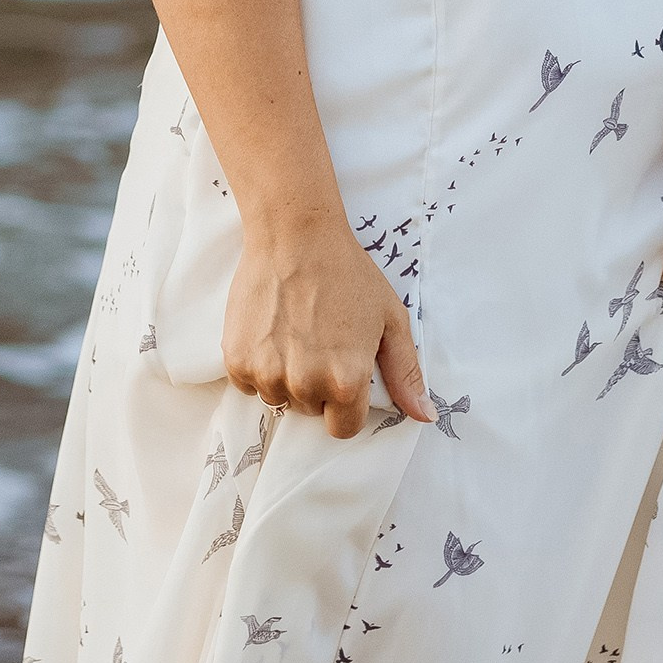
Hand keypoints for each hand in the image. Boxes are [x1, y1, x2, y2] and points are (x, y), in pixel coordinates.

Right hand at [224, 206, 434, 439]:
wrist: (294, 234)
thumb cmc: (347, 273)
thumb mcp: (390, 319)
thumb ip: (405, 373)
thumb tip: (425, 416)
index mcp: (346, 382)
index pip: (343, 428)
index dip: (346, 403)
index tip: (342, 373)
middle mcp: (305, 385)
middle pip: (310, 411)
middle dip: (316, 386)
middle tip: (318, 341)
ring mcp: (267, 374)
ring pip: (278, 398)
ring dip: (285, 376)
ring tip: (293, 332)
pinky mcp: (237, 360)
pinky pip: (248, 383)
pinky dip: (257, 364)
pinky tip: (270, 330)